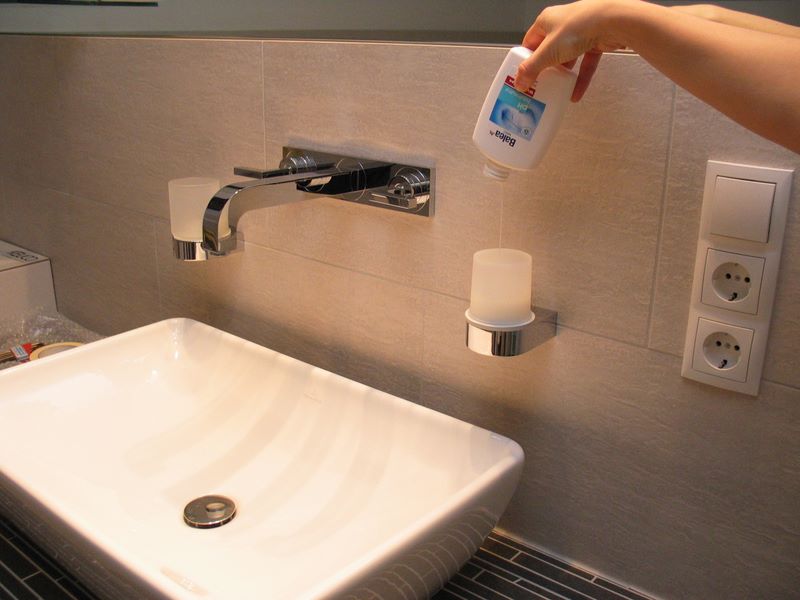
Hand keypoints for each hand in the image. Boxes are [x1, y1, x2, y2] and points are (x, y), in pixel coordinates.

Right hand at [515, 0, 630, 100]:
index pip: (530, 42)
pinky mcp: (595, 42)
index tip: (522, 76)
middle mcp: (562, 25)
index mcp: (546, 21)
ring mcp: (580, 33)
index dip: (525, 60)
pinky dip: (580, 79)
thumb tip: (519, 83)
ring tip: (556, 91)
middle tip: (538, 86)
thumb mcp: (548, 51)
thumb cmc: (579, 27)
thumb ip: (532, 68)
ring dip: (562, 76)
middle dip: (544, 70)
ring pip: (567, 59)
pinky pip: (584, 64)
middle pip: (548, 52)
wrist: (613, 21)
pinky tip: (575, 94)